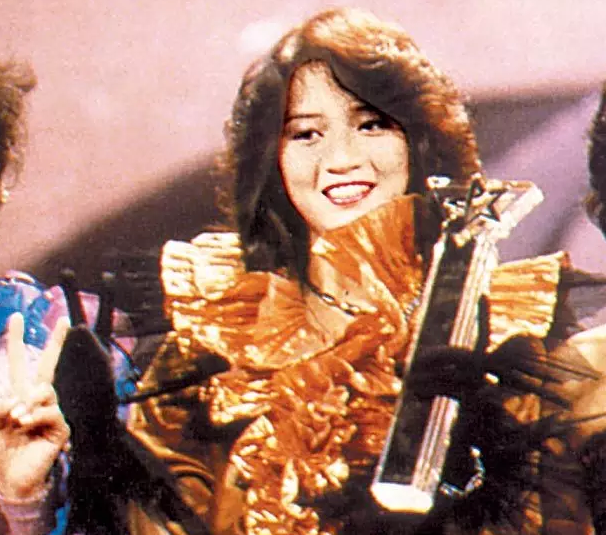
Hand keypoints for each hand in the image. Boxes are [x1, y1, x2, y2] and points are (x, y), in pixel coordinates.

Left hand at [0, 313, 69, 498]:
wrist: (8, 482)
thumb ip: (1, 404)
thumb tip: (20, 399)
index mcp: (16, 395)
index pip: (18, 363)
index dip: (16, 340)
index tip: (16, 317)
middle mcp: (35, 399)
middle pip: (47, 364)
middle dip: (56, 341)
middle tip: (64, 320)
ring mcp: (50, 412)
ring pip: (45, 389)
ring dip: (28, 401)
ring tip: (16, 420)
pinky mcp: (60, 427)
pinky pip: (50, 411)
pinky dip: (35, 416)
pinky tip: (26, 425)